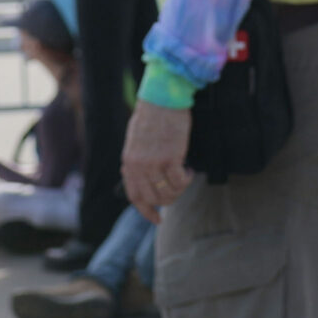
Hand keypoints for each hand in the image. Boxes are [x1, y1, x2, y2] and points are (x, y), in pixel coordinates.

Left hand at [121, 100, 194, 222]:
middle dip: (167, 201)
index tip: (157, 219)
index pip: (135, 196)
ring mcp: (154, 163)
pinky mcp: (170, 157)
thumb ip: (137, 162)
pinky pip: (179, 181)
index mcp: (128, 163)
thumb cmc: (151, 116)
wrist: (161, 98)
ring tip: (184, 177)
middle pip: (153, 198)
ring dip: (178, 190)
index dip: (146, 211)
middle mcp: (138, 166)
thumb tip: (143, 179)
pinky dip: (186, 180)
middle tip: (177, 192)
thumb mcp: (135, 141)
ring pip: (167, 192)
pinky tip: (189, 169)